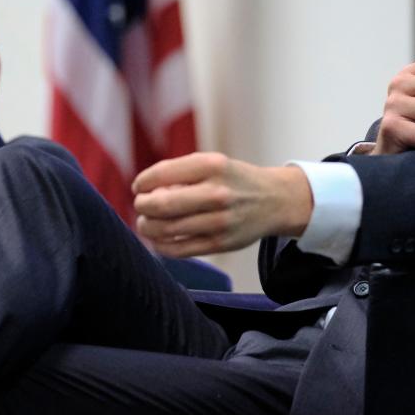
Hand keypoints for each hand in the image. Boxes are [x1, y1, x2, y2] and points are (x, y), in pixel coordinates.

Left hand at [133, 152, 312, 257]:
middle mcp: (217, 192)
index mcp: (212, 166)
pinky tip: (158, 239)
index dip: (142, 183)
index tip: (139, 187)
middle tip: (141, 206)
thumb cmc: (233, 180)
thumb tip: (144, 193)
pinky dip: (161, 246)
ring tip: (146, 223)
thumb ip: (179, 174)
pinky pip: (179, 250)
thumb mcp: (212, 164)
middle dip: (142, 206)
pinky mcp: (220, 243)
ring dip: (147, 227)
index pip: (161, 174)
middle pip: (161, 204)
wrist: (275, 200)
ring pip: (166, 229)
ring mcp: (220, 221)